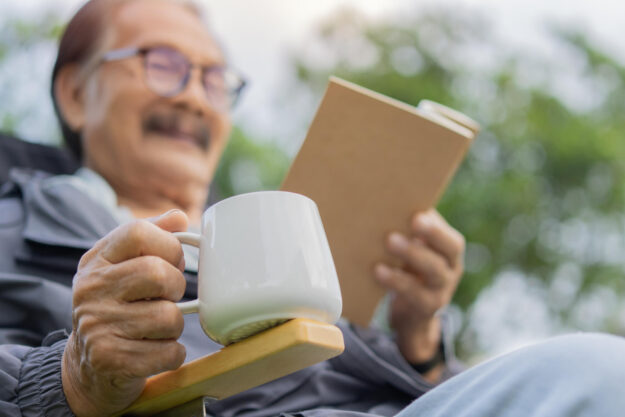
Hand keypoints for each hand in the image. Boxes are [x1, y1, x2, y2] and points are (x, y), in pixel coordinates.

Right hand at [62, 210, 188, 416]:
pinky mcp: (109, 360)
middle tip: (167, 298)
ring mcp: (97, 326)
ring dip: (175, 326)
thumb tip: (180, 218)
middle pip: (159, 273)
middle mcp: (91, 289)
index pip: (139, 232)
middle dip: (176, 288)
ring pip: (169, 316)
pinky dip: (173, 354)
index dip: (169, 245)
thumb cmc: (118, 308)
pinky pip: (169, 351)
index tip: (171, 262)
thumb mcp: (123, 266)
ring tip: (158, 328)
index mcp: (96, 260)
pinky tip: (156, 351)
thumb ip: (152, 238)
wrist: (88, 368)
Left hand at [374, 210, 463, 372]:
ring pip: (434, 270)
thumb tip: (385, 204)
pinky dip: (395, 280)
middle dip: (431, 233)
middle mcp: (452, 269)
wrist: (411, 316)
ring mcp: (442, 290)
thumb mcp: (416, 251)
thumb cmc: (410, 271)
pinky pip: (413, 293)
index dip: (437, 225)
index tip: (419, 212)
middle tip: (412, 220)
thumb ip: (409, 232)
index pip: (450, 236)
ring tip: (390, 241)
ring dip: (412, 253)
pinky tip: (378, 270)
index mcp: (450, 251)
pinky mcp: (427, 307)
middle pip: (449, 250)